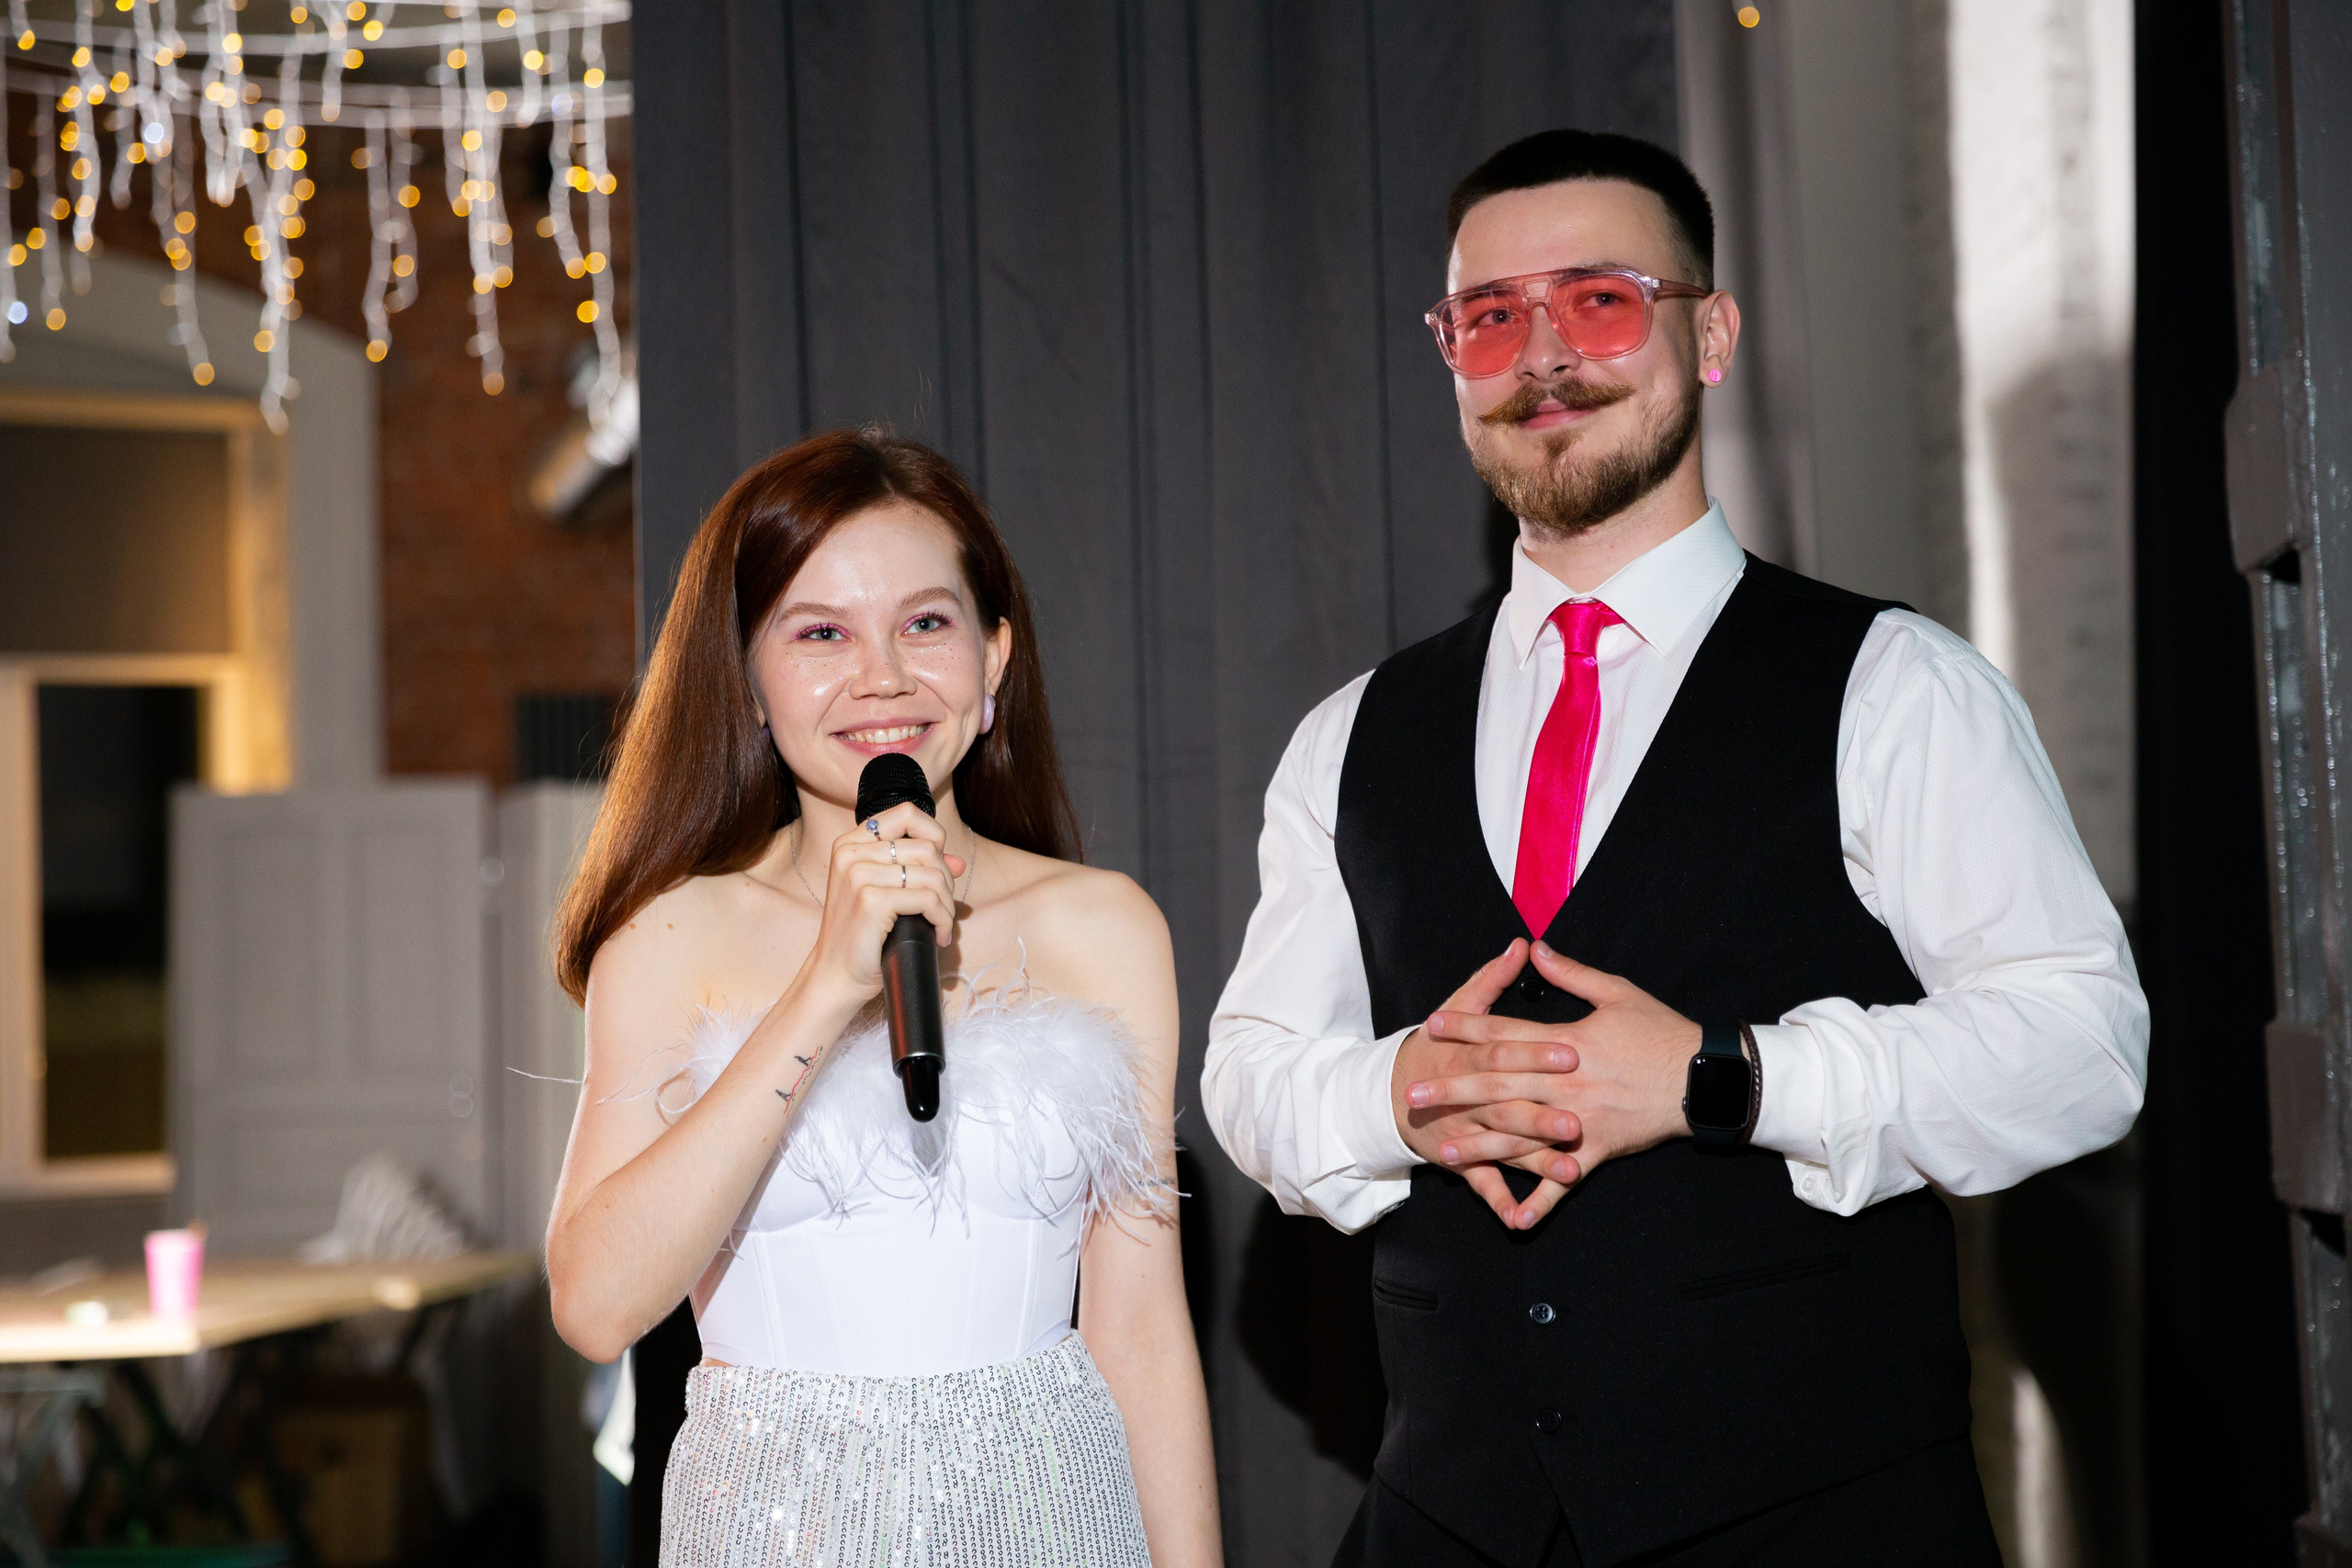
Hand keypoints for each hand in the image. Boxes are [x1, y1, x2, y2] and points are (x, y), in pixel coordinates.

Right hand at [795, 802, 965, 1004]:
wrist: (836, 974)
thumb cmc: (862, 934)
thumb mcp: (885, 892)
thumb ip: (915, 869)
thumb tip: (957, 861)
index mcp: (851, 843)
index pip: (906, 813)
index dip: (934, 835)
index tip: (939, 866)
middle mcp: (851, 853)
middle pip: (926, 848)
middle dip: (946, 880)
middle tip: (943, 908)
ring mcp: (859, 875)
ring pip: (932, 874)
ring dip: (947, 904)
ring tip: (941, 924)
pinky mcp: (871, 901)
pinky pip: (929, 900)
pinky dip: (943, 920)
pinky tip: (939, 935)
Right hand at [1391, 940, 1583, 1229]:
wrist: (1388, 1090)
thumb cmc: (1434, 1046)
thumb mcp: (1457, 1005)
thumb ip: (1492, 979)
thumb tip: (1523, 945)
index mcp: (1468, 1055)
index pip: (1504, 1050)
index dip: (1535, 1052)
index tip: (1571, 1053)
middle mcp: (1466, 1096)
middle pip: (1504, 1104)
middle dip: (1539, 1115)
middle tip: (1576, 1121)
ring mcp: (1462, 1131)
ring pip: (1500, 1148)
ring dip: (1534, 1162)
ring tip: (1570, 1168)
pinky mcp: (1460, 1160)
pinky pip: (1482, 1184)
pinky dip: (1500, 1202)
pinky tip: (1522, 1220)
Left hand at [1407, 940, 1699, 1228]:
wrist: (1704, 1077)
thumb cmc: (1661, 1031)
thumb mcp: (1617, 992)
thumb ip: (1572, 973)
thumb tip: (1536, 948)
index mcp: (1566, 1043)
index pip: (1506, 1032)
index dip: (1467, 1027)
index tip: (1433, 1026)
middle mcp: (1564, 1084)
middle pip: (1498, 1086)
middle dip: (1453, 1090)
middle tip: (1413, 1096)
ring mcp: (1579, 1121)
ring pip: (1520, 1137)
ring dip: (1480, 1147)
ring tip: (1443, 1152)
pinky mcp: (1596, 1150)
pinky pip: (1563, 1181)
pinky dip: (1540, 1200)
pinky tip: (1514, 1218)